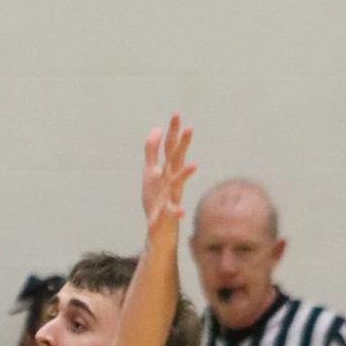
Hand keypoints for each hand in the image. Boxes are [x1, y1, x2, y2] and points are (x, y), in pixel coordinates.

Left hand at [142, 115, 195, 237]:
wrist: (160, 231)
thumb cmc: (157, 200)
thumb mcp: (151, 172)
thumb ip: (152, 151)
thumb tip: (157, 129)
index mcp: (167, 171)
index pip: (170, 148)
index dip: (172, 132)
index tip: (176, 114)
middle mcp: (171, 182)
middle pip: (176, 161)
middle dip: (182, 146)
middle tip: (190, 128)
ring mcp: (170, 197)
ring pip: (178, 184)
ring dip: (185, 175)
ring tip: (194, 166)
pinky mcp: (167, 216)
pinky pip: (172, 214)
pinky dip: (176, 213)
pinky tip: (181, 213)